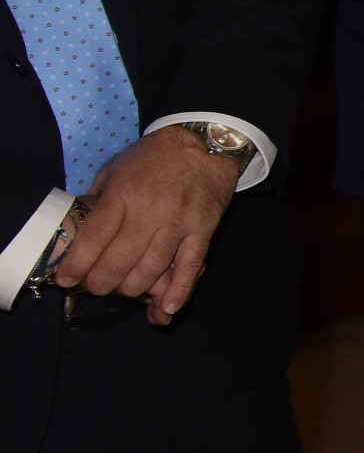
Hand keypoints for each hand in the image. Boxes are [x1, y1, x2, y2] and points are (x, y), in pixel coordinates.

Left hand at [56, 128, 239, 322]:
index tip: (67, 279)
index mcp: (124, 194)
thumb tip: (77, 228)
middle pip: (120, 261)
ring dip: (133, 290)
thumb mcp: (116, 169)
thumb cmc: (155, 156)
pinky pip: (191, 267)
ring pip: (151, 271)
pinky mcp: (203, 230)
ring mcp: (179, 223)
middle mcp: (150, 211)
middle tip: (96, 286)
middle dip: (102, 283)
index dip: (78, 264)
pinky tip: (165, 310)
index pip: (95, 238)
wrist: (207, 141)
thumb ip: (97, 199)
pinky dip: (179, 292)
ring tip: (124, 291)